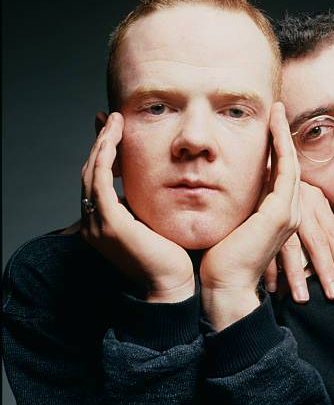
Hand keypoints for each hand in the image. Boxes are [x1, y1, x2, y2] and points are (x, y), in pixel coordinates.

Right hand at [80, 112, 194, 302]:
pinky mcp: (109, 222)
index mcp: (102, 223)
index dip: (104, 153)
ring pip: (92, 172)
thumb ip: (145, 204)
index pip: (98, 180)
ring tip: (114, 122)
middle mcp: (93, 222)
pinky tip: (114, 139)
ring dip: (102, 144)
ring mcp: (97, 223)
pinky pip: (100, 181)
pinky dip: (105, 157)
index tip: (115, 130)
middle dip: (100, 142)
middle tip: (111, 118)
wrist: (171, 286)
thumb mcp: (153, 222)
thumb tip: (155, 182)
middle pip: (90, 172)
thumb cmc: (170, 257)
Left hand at [199, 102, 299, 330]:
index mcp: (275, 215)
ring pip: (290, 163)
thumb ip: (235, 204)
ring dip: (283, 134)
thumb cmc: (221, 259)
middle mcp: (287, 211)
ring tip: (276, 110)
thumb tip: (217, 183)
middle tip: (275, 107)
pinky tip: (273, 126)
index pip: (278, 173)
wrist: (225, 286)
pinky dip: (281, 146)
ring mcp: (288, 212)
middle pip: (289, 164)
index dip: (275, 147)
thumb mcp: (230, 223)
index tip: (266, 124)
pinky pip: (285, 170)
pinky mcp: (281, 213)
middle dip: (282, 134)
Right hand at [264, 182, 333, 301]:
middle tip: (333, 295)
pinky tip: (272, 287)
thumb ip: (311, 229)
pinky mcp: (261, 210)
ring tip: (302, 298)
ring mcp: (282, 204)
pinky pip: (264, 244)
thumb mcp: (299, 209)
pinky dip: (270, 268)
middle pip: (319, 241)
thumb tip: (323, 262)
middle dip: (327, 270)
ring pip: (293, 246)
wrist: (250, 174)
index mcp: (316, 201)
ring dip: (297, 275)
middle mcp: (304, 200)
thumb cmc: (275, 200)